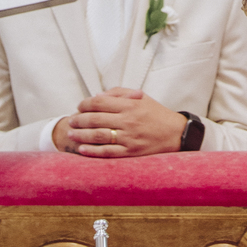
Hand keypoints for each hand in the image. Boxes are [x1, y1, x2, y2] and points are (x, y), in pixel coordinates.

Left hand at [53, 86, 187, 156]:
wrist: (176, 133)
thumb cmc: (157, 114)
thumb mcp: (141, 97)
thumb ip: (119, 94)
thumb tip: (97, 96)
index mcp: (130, 105)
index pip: (100, 102)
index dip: (85, 104)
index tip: (79, 107)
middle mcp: (128, 120)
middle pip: (95, 119)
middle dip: (79, 120)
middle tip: (70, 121)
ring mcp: (129, 137)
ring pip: (99, 136)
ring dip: (82, 135)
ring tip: (71, 134)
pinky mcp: (131, 152)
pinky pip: (108, 152)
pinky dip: (93, 151)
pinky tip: (82, 149)